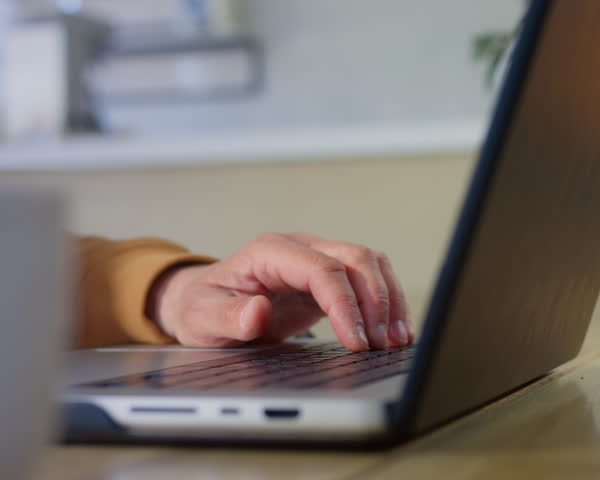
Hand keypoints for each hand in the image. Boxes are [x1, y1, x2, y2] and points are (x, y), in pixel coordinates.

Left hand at [149, 233, 412, 350]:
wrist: (204, 302)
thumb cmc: (203, 307)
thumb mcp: (203, 319)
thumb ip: (229, 318)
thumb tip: (258, 311)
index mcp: (269, 251)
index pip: (322, 269)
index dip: (345, 304)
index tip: (356, 341)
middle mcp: (299, 248)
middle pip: (355, 258)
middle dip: (376, 301)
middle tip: (382, 344)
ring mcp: (317, 258)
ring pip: (370, 263)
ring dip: (389, 299)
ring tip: (396, 340)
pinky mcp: (329, 276)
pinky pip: (368, 279)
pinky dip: (386, 302)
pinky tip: (394, 330)